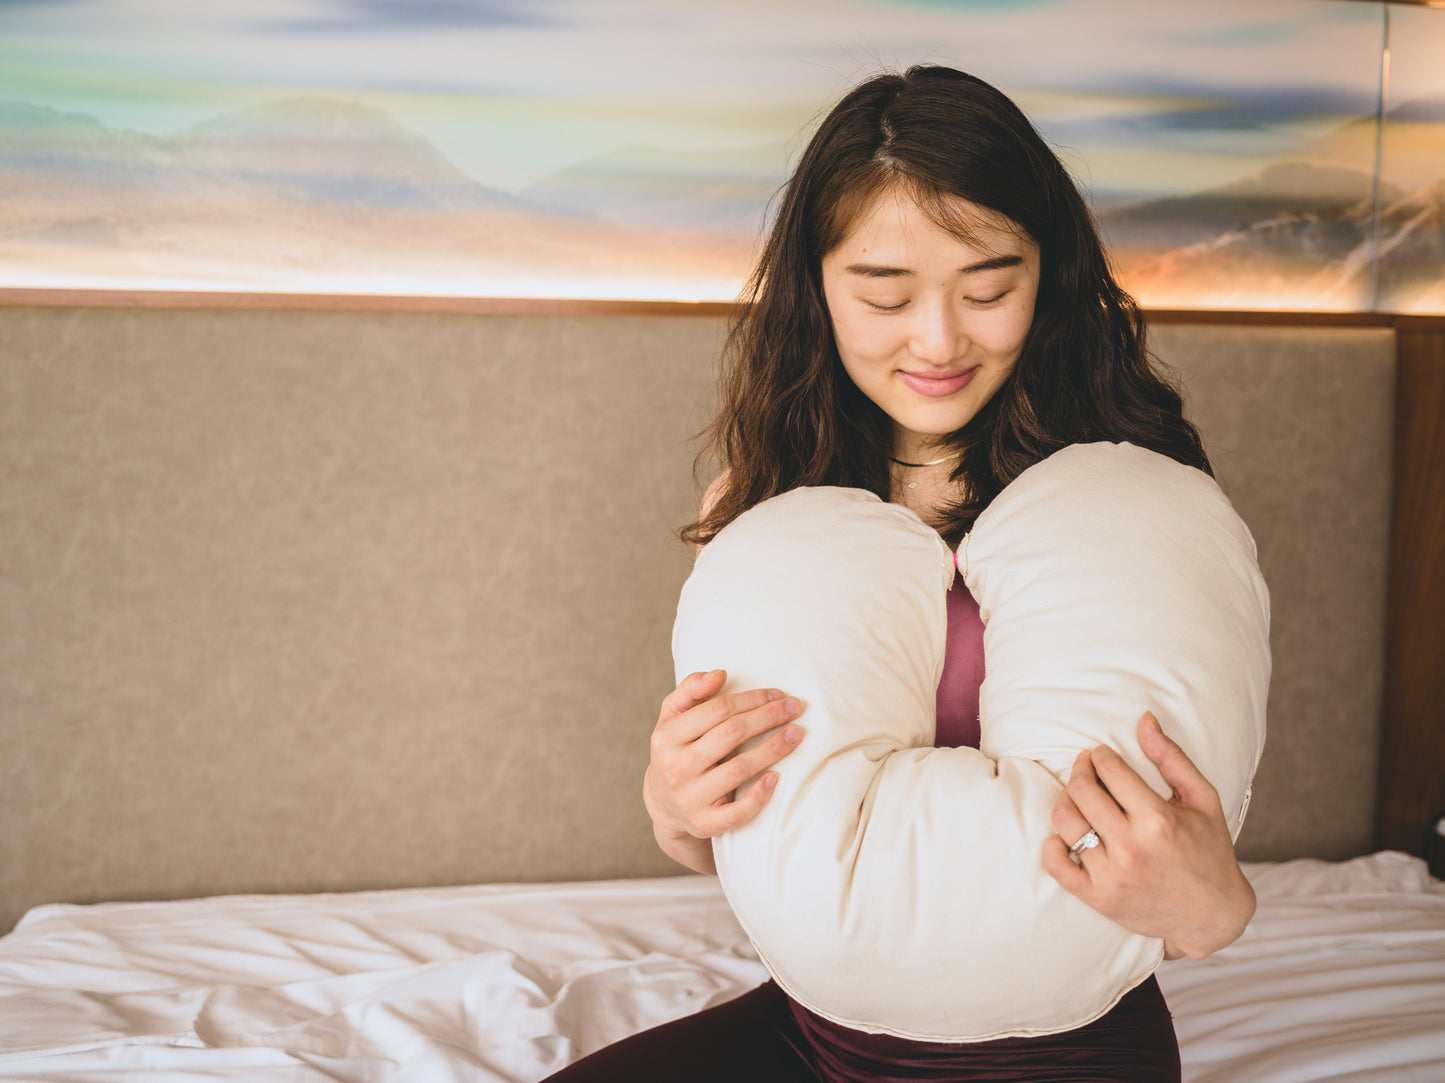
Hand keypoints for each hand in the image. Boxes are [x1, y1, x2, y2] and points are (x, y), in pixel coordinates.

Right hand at [644, 669, 803, 857]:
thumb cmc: (676, 750)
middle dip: (768, 717)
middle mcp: (675, 767)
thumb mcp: (672, 718)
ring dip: (773, 749)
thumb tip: (719, 674)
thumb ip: (691, 690)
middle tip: (795, 708)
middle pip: (731, 734)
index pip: (717, 709)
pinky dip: (759, 795)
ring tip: (796, 735)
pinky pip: (737, 812)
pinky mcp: (704, 824)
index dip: (752, 699)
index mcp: (666, 736)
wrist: (663, 805)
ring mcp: (690, 798)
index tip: (778, 694)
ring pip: (739, 769)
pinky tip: (777, 778)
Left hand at [1042, 712, 1255, 960]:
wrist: (1213, 916)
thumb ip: (1171, 758)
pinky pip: (1056, 865)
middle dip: (1080, 770)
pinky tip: (1066, 835)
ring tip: (1080, 799)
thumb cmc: (1209, 851)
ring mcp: (1112, 875)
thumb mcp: (1202, 799)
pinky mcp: (1099, 898)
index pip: (1108, 769)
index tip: (1100, 755)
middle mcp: (1131, 847)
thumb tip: (1144, 719)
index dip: (1099, 756)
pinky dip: (1052, 846)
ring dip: (1066, 802)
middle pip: (1081, 791)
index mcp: (1157, 819)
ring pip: (1065, 822)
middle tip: (1085, 768)